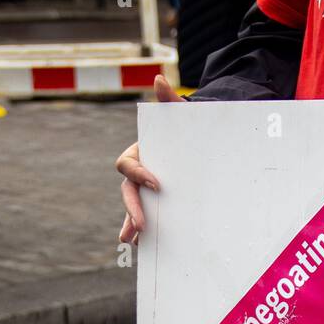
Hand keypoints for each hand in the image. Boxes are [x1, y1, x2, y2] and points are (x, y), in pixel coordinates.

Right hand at [115, 75, 184, 244]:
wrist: (196, 144)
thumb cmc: (185, 128)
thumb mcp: (179, 114)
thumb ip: (168, 99)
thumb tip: (159, 78)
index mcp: (137, 154)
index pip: (128, 165)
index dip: (139, 174)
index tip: (156, 184)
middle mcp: (138, 174)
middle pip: (127, 192)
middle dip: (132, 208)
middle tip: (141, 225)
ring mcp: (145, 190)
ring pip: (133, 208)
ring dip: (132, 225)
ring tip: (133, 241)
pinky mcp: (156, 203)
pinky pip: (146, 217)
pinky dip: (143, 230)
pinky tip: (145, 245)